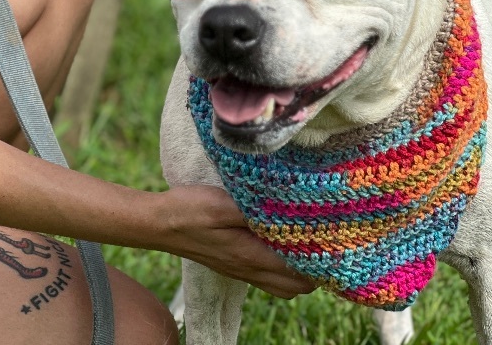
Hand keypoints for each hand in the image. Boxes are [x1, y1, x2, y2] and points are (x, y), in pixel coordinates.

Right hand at [158, 185, 315, 298]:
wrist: (159, 223)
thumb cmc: (189, 211)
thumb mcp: (222, 203)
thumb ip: (255, 209)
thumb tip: (286, 211)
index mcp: (251, 256)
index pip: (299, 274)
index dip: (320, 262)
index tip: (332, 241)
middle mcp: (249, 269)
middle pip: (296, 287)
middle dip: (316, 270)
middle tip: (324, 240)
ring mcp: (241, 270)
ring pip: (283, 286)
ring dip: (299, 271)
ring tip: (306, 243)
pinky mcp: (233, 264)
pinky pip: (268, 277)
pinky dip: (281, 267)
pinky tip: (278, 242)